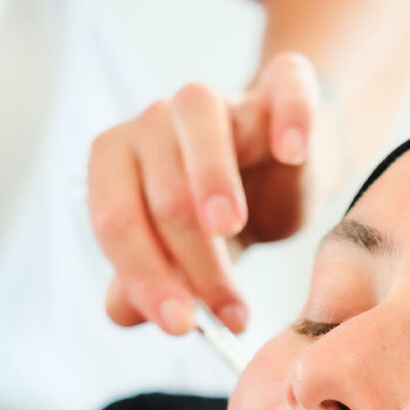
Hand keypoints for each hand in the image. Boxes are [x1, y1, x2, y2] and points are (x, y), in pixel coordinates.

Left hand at [88, 52, 329, 335]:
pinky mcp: (281, 85)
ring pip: (198, 120)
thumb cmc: (227, 213)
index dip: (145, 277)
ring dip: (211, 177)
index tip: (181, 325)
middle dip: (199, 265)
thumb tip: (120, 312)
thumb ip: (150, 284)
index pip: (117, 220)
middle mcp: (157, 120)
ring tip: (231, 229)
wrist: (287, 168)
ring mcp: (220, 98)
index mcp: (120, 162)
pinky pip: (283, 84)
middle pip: (163, 190)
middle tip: (232, 316)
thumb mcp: (186, 257)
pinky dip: (288, 115)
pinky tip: (293, 151)